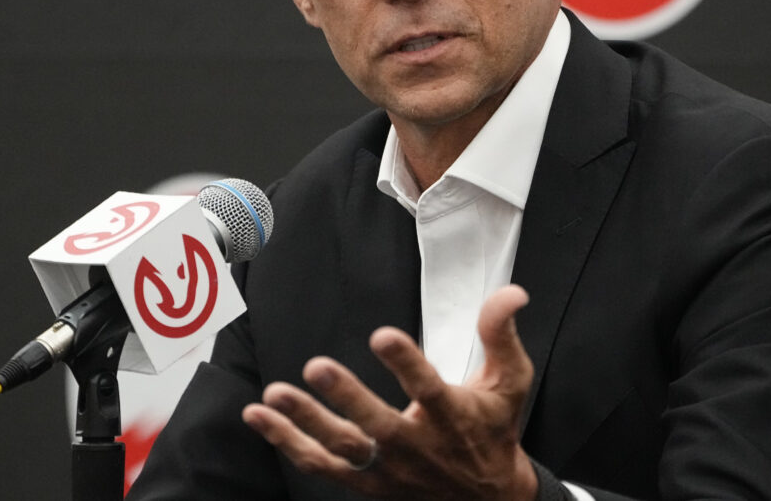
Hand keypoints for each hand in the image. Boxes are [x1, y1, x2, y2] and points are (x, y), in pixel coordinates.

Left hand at [241, 285, 539, 500]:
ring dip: (305, 422)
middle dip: (347, 398)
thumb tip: (512, 291)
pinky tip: (258, 417)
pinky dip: (287, 442)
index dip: (406, 363)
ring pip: (342, 448)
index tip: (383, 336)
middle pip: (378, 426)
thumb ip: (501, 334)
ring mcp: (388, 468)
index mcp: (451, 416)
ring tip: (274, 394)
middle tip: (317, 367)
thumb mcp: (509, 382)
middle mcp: (417, 446)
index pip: (429, 388)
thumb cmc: (493, 430)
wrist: (488, 500)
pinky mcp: (365, 481)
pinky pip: (320, 465)